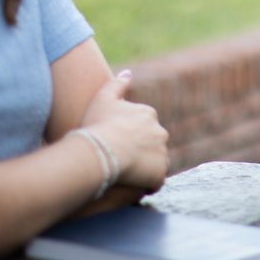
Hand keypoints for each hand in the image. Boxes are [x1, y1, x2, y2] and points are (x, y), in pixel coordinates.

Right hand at [80, 70, 169, 191]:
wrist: (100, 151)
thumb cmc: (98, 124)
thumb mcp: (103, 97)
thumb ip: (117, 83)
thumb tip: (128, 73)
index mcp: (148, 114)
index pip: (144, 125)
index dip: (130, 135)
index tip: (117, 142)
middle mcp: (160, 132)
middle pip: (152, 143)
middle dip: (141, 151)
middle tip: (120, 160)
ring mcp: (161, 154)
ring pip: (155, 162)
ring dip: (145, 168)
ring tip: (126, 175)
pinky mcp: (159, 174)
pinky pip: (155, 181)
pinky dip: (147, 184)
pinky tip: (133, 186)